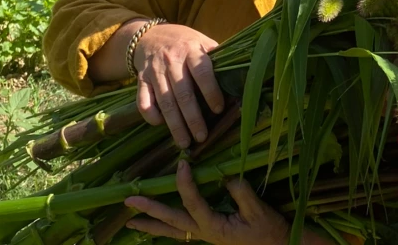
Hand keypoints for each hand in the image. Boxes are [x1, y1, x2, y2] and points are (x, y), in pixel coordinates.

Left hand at [125, 160, 289, 244]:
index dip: (185, 183)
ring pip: (171, 231)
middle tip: (129, 202)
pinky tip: (158, 225)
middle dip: (149, 211)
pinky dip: (166, 228)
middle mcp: (203, 233)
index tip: (183, 163)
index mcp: (213, 227)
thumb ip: (241, 193)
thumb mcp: (258, 211)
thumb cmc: (268, 231)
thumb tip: (225, 177)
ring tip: (131, 222)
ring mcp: (204, 235)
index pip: (192, 203)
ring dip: (151, 225)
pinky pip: (181, 231)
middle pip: (170, 222)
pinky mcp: (209, 233)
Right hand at [134, 23, 224, 148]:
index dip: (211, 91)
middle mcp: (172, 61)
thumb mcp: (201, 41)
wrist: (149, 36)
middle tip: (202, 137)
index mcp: (191, 50)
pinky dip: (150, 114)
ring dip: (175, 124)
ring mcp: (155, 71)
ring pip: (165, 101)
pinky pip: (143, 100)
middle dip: (193, 118)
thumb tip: (239, 76)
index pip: (202, 72)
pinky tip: (160, 124)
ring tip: (184, 142)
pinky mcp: (141, 80)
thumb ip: (214, 57)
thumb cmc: (183, 43)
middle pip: (183, 93)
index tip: (219, 109)